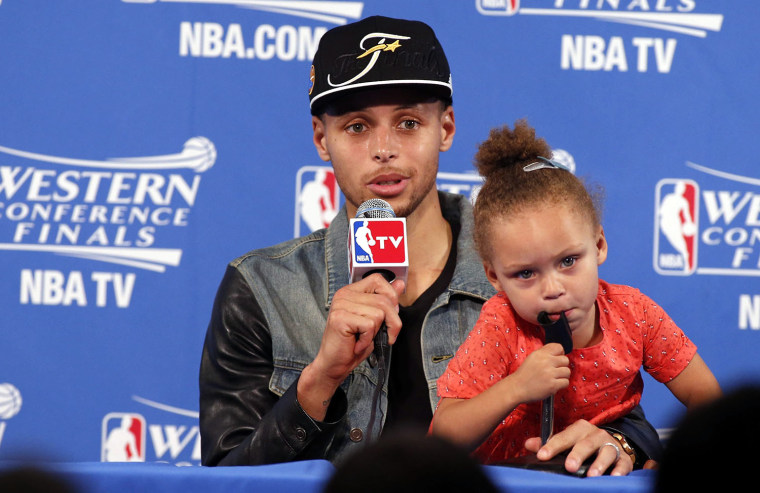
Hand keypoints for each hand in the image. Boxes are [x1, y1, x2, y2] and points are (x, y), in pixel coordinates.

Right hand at [297, 273, 403, 419]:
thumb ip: (386, 301)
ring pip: (379, 313)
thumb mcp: (375, 321)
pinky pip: (369, 325)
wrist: (334, 365)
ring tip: (364, 339)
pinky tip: (357, 344)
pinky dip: (368, 339)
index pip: (378, 280)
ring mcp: (340, 305)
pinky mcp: (340, 318)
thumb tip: (400, 284)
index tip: (390, 316)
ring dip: (377, 332)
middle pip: (384, 299)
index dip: (391, 296)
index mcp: (352, 291)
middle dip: (392, 322)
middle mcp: (344, 294)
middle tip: (384, 335)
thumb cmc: (354, 344)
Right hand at [509, 343, 569, 403]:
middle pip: (565, 360)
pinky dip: (561, 384)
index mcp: (540, 354)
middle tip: (556, 370)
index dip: (560, 353)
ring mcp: (550, 374)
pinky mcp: (552, 385)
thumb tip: (558, 353)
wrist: (517, 388)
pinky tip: (555, 384)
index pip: (558, 347)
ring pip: (567, 371)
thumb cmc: (524, 374)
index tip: (557, 359)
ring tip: (555, 378)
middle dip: (562, 366)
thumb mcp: (532, 358)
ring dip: (563, 376)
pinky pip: (566, 382)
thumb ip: (544, 354)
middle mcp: (546, 362)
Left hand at [524, 419, 634, 476]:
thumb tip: (528, 445)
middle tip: (569, 467)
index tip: (542, 456)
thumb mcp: (566, 441)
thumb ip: (548, 444)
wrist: (610, 444)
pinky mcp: (623, 457)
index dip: (552, 446)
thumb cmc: (583, 443)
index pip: (564, 437)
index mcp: (579, 429)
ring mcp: (610, 445)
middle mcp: (595, 434)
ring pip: (606, 452)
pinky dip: (619, 470)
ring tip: (591, 475)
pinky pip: (623, 463)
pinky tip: (613, 477)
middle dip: (577, 455)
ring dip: (599, 464)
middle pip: (585, 443)